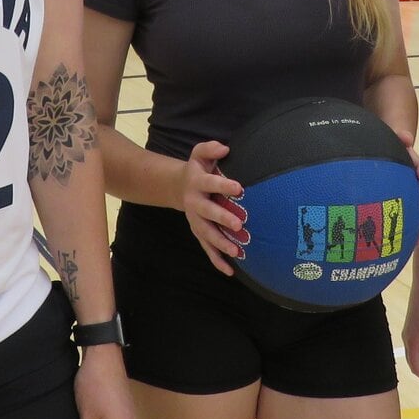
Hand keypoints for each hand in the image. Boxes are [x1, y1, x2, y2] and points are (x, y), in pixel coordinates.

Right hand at [179, 139, 247, 275]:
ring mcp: (196, 221)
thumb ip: (210, 148)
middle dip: (222, 218)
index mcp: (197, 183)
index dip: (224, 186)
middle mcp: (194, 203)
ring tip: (236, 251)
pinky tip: (230, 271)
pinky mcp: (199, 233)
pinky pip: (207, 249)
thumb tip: (225, 147)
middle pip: (207, 213)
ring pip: (207, 234)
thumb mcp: (199, 154)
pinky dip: (217, 260)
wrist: (178, 187)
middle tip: (239, 225)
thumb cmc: (198, 169)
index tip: (239, 187)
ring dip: (220, 244)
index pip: (211, 183)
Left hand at [397, 130, 418, 235]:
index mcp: (415, 167)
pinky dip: (416, 233)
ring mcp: (414, 197)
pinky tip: (415, 244)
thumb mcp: (392, 143)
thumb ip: (398, 138)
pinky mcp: (408, 210)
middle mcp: (418, 183)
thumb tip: (407, 136)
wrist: (382, 161)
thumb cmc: (389, 152)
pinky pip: (414, 222)